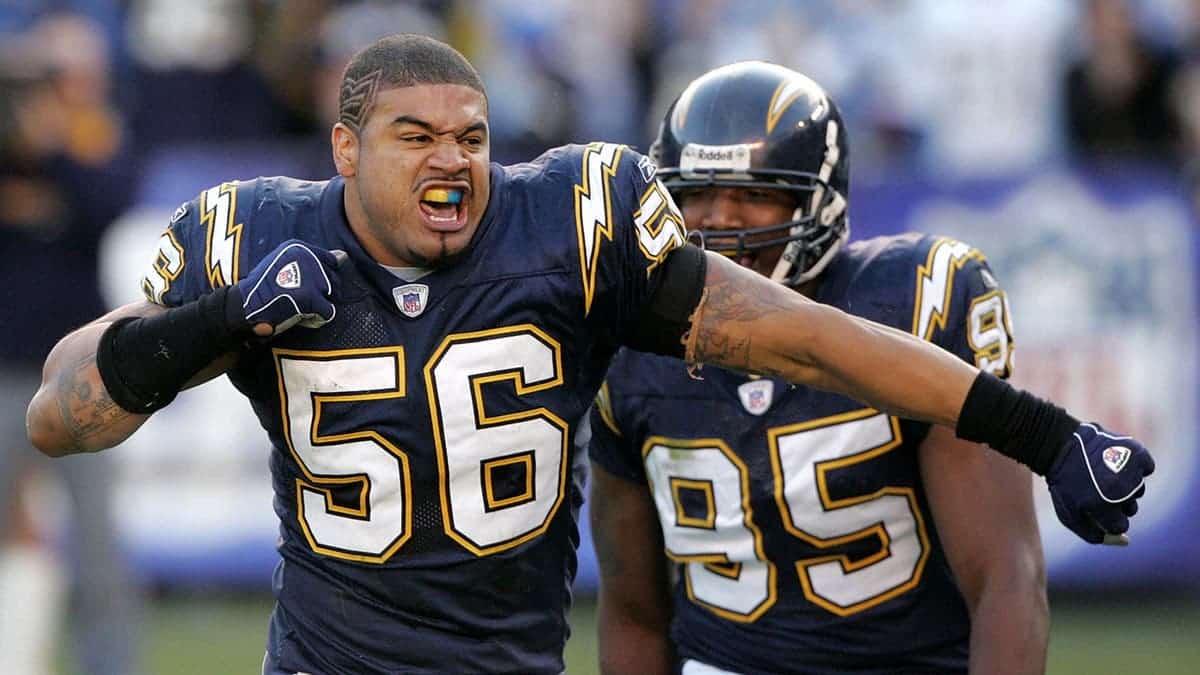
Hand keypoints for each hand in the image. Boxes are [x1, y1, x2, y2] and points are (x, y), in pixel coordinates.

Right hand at [235, 240, 345, 335]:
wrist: (244, 306)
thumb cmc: (265, 288)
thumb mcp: (285, 264)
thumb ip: (313, 261)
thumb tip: (344, 256)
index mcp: (300, 248)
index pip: (332, 261)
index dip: (322, 278)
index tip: (303, 286)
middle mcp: (307, 258)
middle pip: (334, 279)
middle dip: (321, 293)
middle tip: (297, 299)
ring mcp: (310, 277)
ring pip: (333, 294)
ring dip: (318, 305)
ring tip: (297, 306)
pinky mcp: (310, 297)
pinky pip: (328, 312)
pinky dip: (317, 319)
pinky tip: (301, 317)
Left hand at [1046, 423, 1153, 544]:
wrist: (1058, 444)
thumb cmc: (1063, 482)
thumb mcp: (1068, 513)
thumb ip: (1093, 534)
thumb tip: (1126, 541)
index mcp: (1102, 505)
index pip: (1120, 526)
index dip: (1107, 519)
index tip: (1096, 509)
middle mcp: (1120, 489)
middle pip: (1131, 509)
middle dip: (1116, 504)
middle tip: (1097, 490)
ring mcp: (1130, 470)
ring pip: (1138, 490)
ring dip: (1125, 487)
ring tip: (1103, 474)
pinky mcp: (1137, 452)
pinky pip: (1146, 468)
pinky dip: (1136, 467)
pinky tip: (1117, 462)